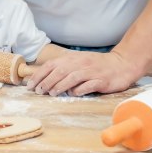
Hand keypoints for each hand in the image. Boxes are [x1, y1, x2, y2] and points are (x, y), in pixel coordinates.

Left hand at [26, 51, 141, 96]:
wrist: (121, 64)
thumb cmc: (96, 65)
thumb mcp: (78, 62)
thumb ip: (64, 68)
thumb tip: (45, 79)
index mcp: (72, 58)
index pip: (51, 65)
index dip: (39, 75)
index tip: (30, 85)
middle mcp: (80, 63)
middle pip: (59, 71)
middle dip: (46, 81)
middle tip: (38, 91)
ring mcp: (91, 72)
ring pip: (71, 78)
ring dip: (59, 86)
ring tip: (51, 93)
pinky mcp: (102, 80)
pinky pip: (88, 85)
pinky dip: (79, 90)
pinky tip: (73, 94)